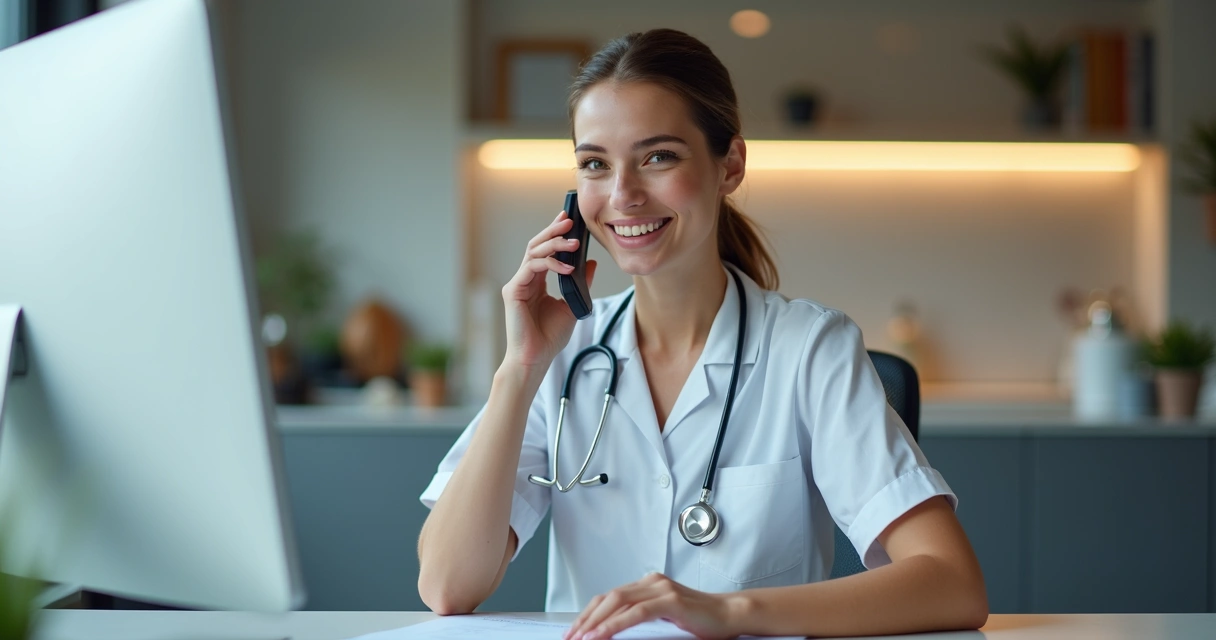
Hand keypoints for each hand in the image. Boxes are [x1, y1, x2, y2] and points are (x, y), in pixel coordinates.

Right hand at [502, 210, 597, 370]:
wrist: (536, 358)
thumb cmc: (550, 336)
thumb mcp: (572, 304)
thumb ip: (580, 283)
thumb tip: (592, 262)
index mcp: (537, 281)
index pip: (544, 250)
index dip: (555, 233)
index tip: (569, 219)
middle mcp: (525, 279)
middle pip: (537, 245)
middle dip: (553, 230)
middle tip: (569, 219)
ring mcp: (517, 284)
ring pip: (533, 252)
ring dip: (554, 243)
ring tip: (574, 242)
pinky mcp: (513, 291)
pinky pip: (532, 268)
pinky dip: (550, 264)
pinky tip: (567, 267)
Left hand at [562, 573, 741, 639]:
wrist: (730, 616)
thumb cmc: (701, 621)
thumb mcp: (664, 619)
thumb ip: (641, 619)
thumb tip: (612, 633)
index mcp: (648, 585)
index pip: (609, 597)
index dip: (588, 614)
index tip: (574, 631)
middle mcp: (652, 582)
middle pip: (608, 597)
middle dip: (585, 619)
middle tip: (570, 637)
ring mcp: (660, 589)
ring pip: (617, 602)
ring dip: (595, 622)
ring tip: (581, 638)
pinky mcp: (670, 600)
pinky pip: (636, 612)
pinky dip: (615, 624)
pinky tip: (602, 634)